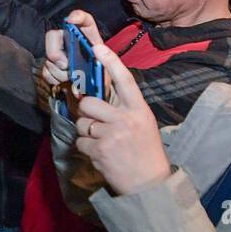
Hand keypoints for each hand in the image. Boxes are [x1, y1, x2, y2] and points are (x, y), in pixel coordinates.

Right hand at [42, 11, 108, 114]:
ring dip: (58, 70)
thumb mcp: (115, 72)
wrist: (94, 104)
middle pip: (55, 35)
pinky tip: (62, 83)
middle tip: (65, 65)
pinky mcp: (54, 70)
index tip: (71, 21)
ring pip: (49, 56)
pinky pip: (46, 69)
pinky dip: (53, 78)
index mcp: (90, 40)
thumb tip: (95, 51)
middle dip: (56, 50)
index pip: (84, 21)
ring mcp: (61, 57)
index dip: (76, 16)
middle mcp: (73, 45)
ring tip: (71, 79)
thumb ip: (108, 60)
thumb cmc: (106, 86)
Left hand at [72, 43, 168, 194]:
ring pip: (82, 123)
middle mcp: (125, 119)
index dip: (111, 62)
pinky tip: (101, 154)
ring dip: (87, 132)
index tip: (98, 48)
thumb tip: (98, 98)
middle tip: (96, 122)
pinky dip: (87, 148)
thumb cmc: (145, 151)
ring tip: (103, 142)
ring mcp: (112, 135)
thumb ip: (125, 109)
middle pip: (89, 102)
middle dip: (87, 112)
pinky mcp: (100, 151)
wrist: (150, 183)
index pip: (125, 80)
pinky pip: (81, 142)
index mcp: (140, 109)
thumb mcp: (143, 123)